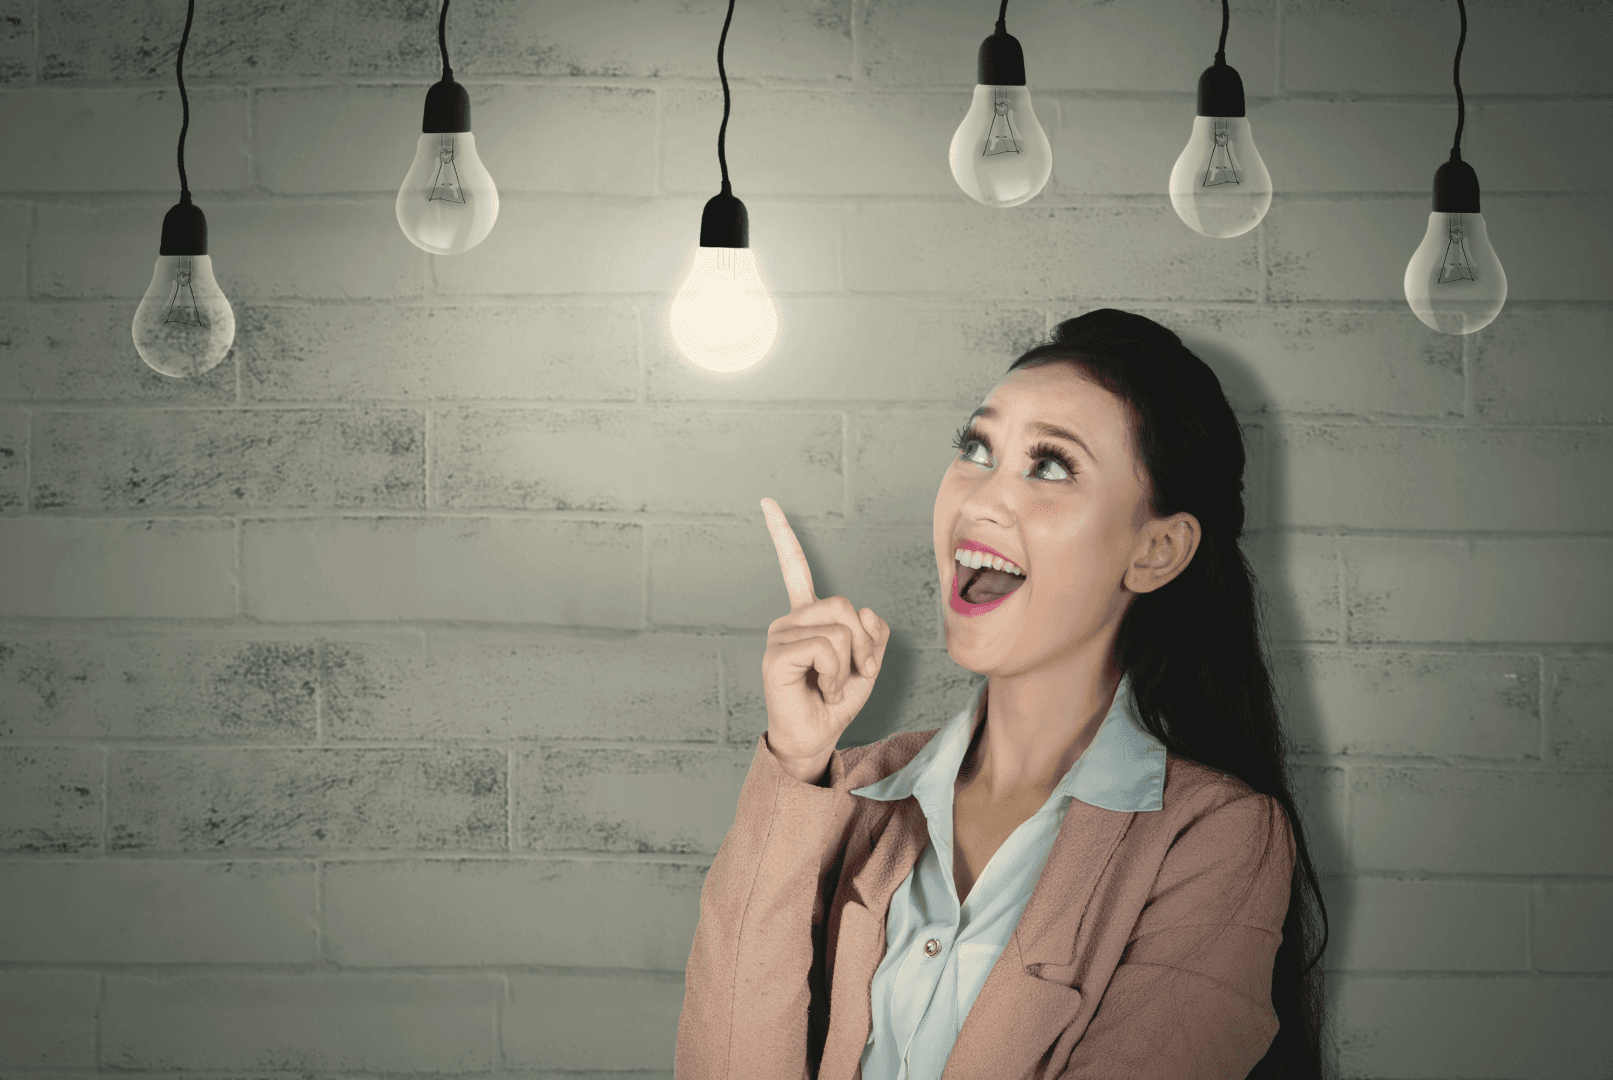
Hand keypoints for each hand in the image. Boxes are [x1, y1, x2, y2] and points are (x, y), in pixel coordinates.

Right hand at [759, 497, 890, 774]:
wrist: (816, 737)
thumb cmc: (835, 701)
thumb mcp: (867, 662)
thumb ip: (873, 633)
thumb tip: (866, 612)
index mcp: (808, 616)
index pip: (795, 567)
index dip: (782, 534)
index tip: (766, 502)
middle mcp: (789, 620)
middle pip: (846, 606)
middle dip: (863, 645)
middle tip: (850, 675)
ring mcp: (780, 635)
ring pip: (841, 629)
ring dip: (850, 665)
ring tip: (832, 685)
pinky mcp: (776, 655)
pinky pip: (827, 647)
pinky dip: (837, 674)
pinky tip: (823, 689)